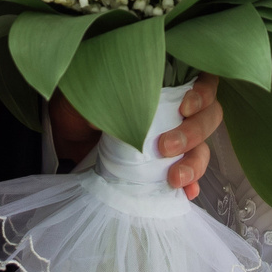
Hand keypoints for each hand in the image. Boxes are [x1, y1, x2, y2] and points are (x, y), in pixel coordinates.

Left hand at [46, 75, 224, 198]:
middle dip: (194, 132)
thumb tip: (128, 111)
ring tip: (175, 178)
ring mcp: (174, 135)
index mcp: (164, 79)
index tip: (184, 107)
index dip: (203, 92)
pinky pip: (189, 173)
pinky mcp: (166, 164)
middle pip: (209, 114)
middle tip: (165, 147)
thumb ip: (112, 96)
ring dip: (195, 163)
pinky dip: (191, 184)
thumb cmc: (79, 104)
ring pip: (203, 146)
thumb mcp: (91, 92)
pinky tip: (186, 193)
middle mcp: (175, 106)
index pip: (202, 78)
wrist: (63, 137)